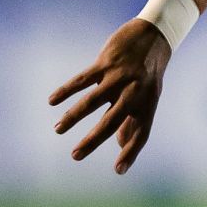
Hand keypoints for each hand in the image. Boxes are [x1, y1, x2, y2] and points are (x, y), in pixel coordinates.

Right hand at [48, 19, 171, 173]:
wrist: (154, 35)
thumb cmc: (148, 72)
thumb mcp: (149, 95)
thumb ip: (133, 118)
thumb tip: (121, 143)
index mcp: (147, 103)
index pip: (142, 132)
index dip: (131, 151)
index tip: (118, 170)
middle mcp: (136, 92)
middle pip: (113, 121)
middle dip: (94, 140)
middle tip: (75, 156)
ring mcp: (120, 76)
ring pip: (94, 100)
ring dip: (74, 116)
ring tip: (58, 130)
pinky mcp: (106, 62)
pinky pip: (83, 79)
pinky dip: (66, 91)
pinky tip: (52, 101)